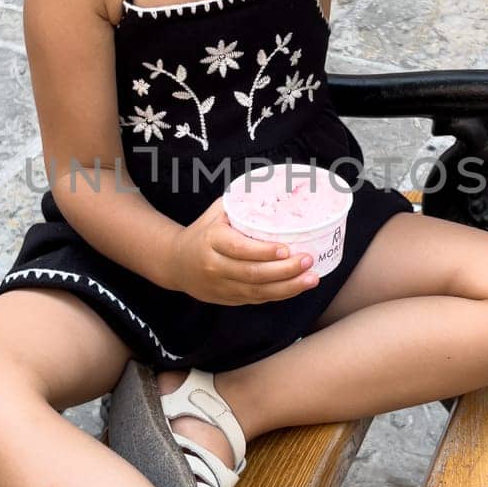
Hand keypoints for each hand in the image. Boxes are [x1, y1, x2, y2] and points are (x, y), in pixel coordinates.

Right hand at [169, 193, 322, 305]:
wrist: (175, 263)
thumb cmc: (204, 231)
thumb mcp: (217, 212)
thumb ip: (242, 203)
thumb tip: (277, 187)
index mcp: (212, 240)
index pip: (239, 248)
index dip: (263, 252)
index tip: (286, 248)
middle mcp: (215, 266)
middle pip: (253, 273)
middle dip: (284, 270)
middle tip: (308, 260)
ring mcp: (222, 286)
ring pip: (258, 291)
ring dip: (288, 287)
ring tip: (312, 278)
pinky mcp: (228, 300)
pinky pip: (257, 299)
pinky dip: (280, 294)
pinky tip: (298, 286)